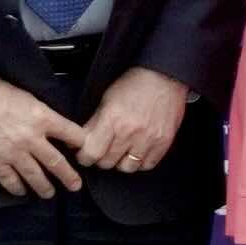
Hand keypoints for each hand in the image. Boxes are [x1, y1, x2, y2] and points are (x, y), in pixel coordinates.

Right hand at [0, 72, 86, 199]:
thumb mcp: (28, 97)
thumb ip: (43, 114)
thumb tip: (54, 126)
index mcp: (43, 118)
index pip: (72, 135)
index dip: (80, 144)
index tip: (83, 151)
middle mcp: (31, 138)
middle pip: (56, 162)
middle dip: (69, 177)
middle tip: (76, 186)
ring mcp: (13, 152)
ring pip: (35, 176)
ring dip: (45, 187)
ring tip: (50, 193)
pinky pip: (9, 180)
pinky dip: (17, 188)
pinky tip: (21, 191)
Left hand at [67, 68, 188, 175]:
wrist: (164, 77)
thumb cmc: (135, 84)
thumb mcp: (107, 99)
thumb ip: (94, 122)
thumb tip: (80, 141)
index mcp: (112, 119)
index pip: (92, 153)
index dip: (85, 157)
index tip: (85, 155)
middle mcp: (130, 132)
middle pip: (108, 163)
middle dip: (101, 159)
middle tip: (103, 150)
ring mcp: (149, 139)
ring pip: (127, 168)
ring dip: (121, 162)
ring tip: (121, 152)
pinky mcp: (163, 142)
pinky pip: (147, 165)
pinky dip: (140, 162)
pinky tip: (137, 152)